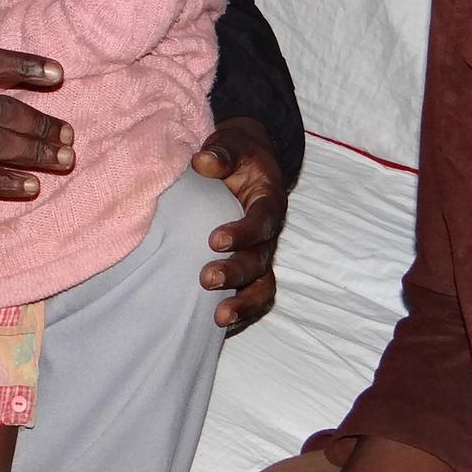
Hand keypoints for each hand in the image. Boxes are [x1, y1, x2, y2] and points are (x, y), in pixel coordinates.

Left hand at [191, 116, 287, 329]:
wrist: (245, 163)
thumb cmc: (237, 155)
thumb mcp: (231, 145)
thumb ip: (221, 153)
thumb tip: (203, 161)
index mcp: (269, 202)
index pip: (262, 221)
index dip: (243, 233)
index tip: (215, 240)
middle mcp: (269, 234)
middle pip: (260, 260)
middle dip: (236, 273)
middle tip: (206, 279)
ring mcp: (260, 254)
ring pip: (262, 286)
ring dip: (243, 303)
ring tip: (219, 318)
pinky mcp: (249, 269)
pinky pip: (252, 296)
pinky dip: (240, 313)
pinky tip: (215, 326)